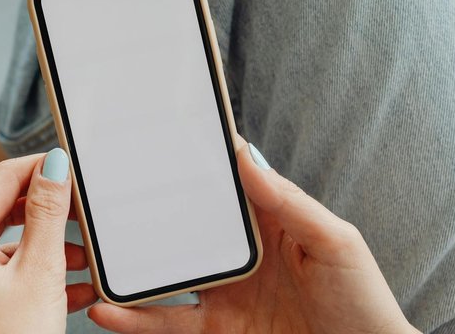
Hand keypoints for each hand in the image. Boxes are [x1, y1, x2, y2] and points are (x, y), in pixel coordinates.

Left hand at [0, 149, 97, 333]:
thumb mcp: (39, 269)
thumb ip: (48, 212)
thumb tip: (54, 165)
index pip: (1, 180)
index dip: (39, 167)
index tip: (71, 163)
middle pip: (1, 212)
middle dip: (46, 214)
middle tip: (83, 213)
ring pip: (4, 247)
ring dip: (46, 248)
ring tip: (83, 259)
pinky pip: (0, 275)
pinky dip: (33, 274)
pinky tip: (70, 285)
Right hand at [88, 138, 419, 333]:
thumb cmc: (363, 300)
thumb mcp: (334, 242)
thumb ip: (289, 201)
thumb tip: (246, 157)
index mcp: (268, 221)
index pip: (222, 184)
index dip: (192, 162)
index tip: (155, 140)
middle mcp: (237, 253)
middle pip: (182, 225)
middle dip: (143, 211)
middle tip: (101, 196)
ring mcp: (223, 292)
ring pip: (163, 274)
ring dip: (127, 267)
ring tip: (91, 254)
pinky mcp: (215, 329)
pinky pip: (167, 323)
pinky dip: (135, 319)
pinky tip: (108, 311)